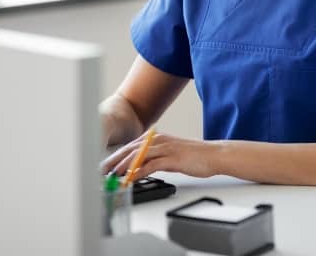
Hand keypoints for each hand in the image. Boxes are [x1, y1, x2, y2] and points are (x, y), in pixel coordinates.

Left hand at [100, 130, 222, 180]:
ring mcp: (164, 148)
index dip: (116, 156)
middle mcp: (158, 140)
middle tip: (102, 171)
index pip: (130, 146)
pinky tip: (132, 178)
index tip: (105, 166)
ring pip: (138, 156)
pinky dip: (139, 172)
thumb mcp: (169, 154)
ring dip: (124, 166)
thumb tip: (139, 168)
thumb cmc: (193, 156)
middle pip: (130, 149)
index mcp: (156, 138)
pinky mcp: (171, 158)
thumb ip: (154, 158)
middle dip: (114, 160)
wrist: (213, 155)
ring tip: (113, 176)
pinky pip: (151, 165)